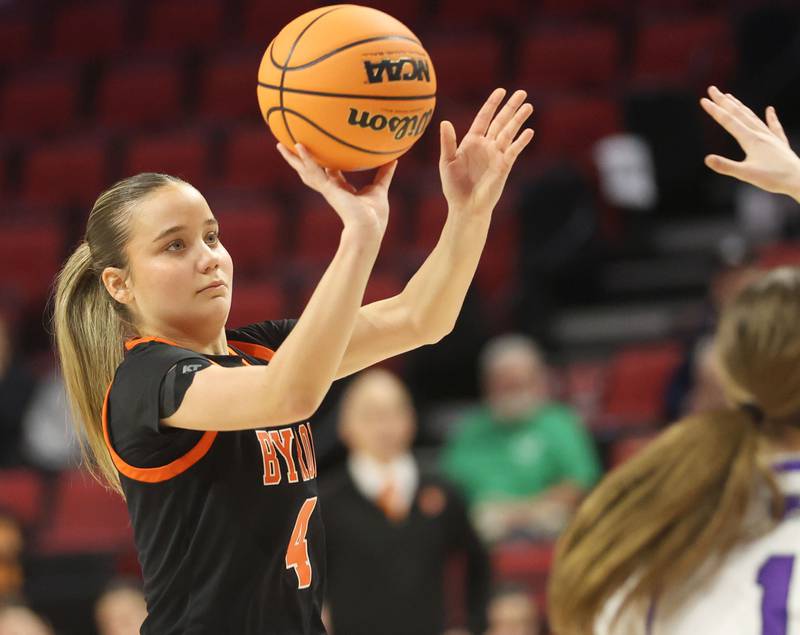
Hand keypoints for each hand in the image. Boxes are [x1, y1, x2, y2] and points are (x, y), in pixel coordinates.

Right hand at [277, 143, 396, 235]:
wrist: (369, 228)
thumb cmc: (375, 216)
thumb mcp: (380, 189)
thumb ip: (384, 174)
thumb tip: (394, 159)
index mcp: (342, 191)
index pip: (331, 175)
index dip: (325, 164)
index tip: (321, 152)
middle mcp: (331, 189)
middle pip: (311, 172)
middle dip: (300, 161)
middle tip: (289, 148)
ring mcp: (327, 189)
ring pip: (305, 171)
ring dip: (293, 158)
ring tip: (280, 145)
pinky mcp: (327, 189)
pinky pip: (314, 171)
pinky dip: (306, 159)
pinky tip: (298, 146)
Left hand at [439, 88, 533, 214]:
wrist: (466, 206)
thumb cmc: (454, 186)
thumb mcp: (447, 161)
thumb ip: (448, 142)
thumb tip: (445, 121)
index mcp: (472, 141)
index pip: (484, 118)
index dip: (492, 104)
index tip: (501, 91)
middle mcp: (486, 145)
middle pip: (501, 121)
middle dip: (511, 107)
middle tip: (522, 92)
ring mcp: (496, 155)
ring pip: (509, 133)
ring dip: (519, 120)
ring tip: (529, 106)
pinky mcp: (504, 166)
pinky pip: (514, 150)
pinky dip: (521, 141)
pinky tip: (529, 131)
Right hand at [700, 86, 799, 200]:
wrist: (799, 179)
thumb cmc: (773, 178)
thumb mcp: (745, 174)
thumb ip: (726, 166)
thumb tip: (707, 159)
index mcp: (751, 139)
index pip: (729, 121)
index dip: (715, 110)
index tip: (703, 100)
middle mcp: (760, 134)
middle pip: (739, 114)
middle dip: (723, 101)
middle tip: (712, 89)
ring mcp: (771, 137)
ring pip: (752, 117)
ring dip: (739, 106)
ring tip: (730, 97)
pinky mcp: (779, 143)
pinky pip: (774, 126)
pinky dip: (770, 117)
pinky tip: (769, 110)